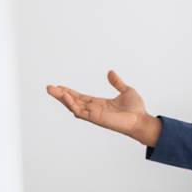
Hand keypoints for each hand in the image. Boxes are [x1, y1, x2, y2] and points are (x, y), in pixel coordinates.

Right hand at [46, 70, 161, 146]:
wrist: (142, 119)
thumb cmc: (136, 109)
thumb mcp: (126, 90)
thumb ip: (117, 83)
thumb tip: (110, 72)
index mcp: (100, 104)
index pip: (81, 97)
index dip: (70, 92)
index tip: (59, 87)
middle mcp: (94, 109)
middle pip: (73, 101)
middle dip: (61, 95)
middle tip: (49, 88)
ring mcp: (94, 114)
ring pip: (73, 106)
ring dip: (62, 98)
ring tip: (52, 90)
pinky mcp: (96, 118)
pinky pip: (80, 112)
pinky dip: (72, 104)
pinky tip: (65, 96)